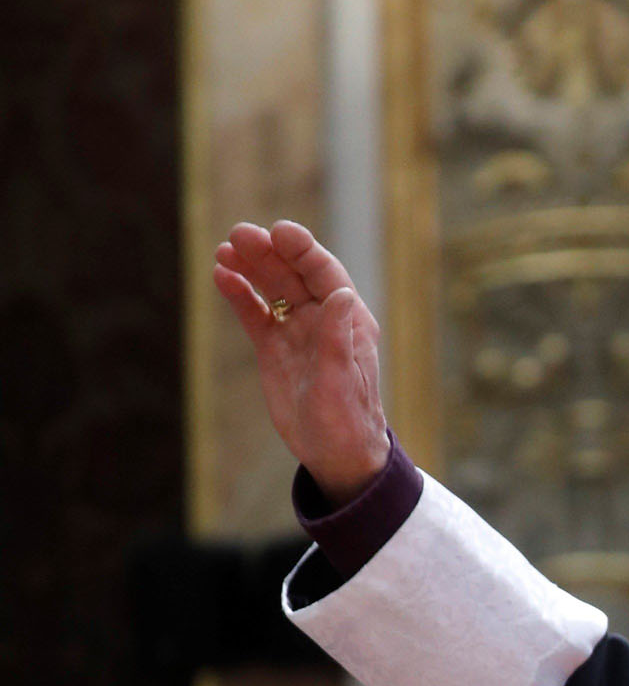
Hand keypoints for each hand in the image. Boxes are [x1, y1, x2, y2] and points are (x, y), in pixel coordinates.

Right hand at [211, 221, 389, 499]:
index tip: (279, 230)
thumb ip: (338, 338)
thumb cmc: (347, 420)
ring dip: (250, 266)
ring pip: (270, 287)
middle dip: (267, 252)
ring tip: (224, 250)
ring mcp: (296, 330)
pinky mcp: (273, 347)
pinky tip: (222, 276)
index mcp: (349, 319)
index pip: (324, 273)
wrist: (335, 454)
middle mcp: (322, 317)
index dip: (302, 249)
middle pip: (292, 273)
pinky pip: (254, 312)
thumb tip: (341, 293)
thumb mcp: (341, 381)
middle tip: (239, 234)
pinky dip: (239, 294)